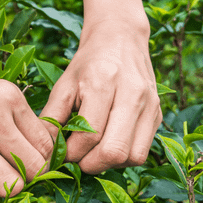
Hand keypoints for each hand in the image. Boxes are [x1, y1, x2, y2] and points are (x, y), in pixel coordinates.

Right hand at [0, 59, 52, 202]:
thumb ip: (16, 117)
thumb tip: (40, 152)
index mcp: (10, 98)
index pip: (47, 143)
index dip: (43, 161)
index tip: (29, 166)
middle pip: (35, 167)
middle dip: (28, 178)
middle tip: (12, 176)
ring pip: (12, 185)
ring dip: (6, 192)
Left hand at [40, 19, 161, 173]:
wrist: (121, 38)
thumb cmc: (88, 63)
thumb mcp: (63, 84)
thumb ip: (51, 117)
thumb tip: (43, 150)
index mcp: (104, 83)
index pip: (89, 135)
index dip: (71, 153)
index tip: (60, 154)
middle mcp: (132, 95)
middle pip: (114, 151)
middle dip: (90, 164)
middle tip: (75, 159)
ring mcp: (150, 105)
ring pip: (133, 157)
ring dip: (109, 164)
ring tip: (91, 154)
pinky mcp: (158, 114)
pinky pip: (142, 151)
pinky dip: (123, 158)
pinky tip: (107, 146)